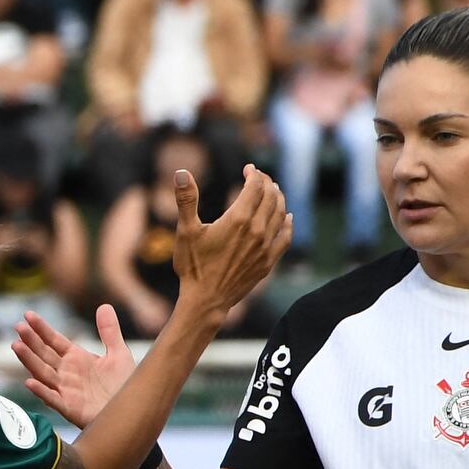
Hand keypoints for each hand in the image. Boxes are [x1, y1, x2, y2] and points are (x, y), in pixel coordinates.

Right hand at [10, 302, 129, 426]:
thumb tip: (104, 306)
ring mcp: (65, 390)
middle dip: (31, 341)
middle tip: (18, 326)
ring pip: (42, 373)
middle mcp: (66, 373)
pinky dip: (41, 391)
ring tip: (16, 346)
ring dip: (29, 361)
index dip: (41, 328)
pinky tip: (29, 382)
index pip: (53, 340)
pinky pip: (52, 399)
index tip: (28, 315)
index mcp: (76, 358)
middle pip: (43, 354)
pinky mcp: (69, 407)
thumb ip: (109, 332)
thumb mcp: (119, 354)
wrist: (131, 412)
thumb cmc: (124, 386)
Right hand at [169, 164, 290, 308]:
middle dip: (266, 183)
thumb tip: (180, 172)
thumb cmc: (192, 266)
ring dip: (278, 199)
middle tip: (259, 177)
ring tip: (273, 191)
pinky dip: (287, 223)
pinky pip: (285, 236)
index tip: (248, 168)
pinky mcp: (268, 261)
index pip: (255, 187)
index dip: (254, 174)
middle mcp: (256, 230)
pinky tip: (287, 217)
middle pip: (271, 197)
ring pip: (280, 213)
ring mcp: (265, 246)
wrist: (205, 300)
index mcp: (238, 219)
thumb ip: (186, 200)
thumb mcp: (185, 231)